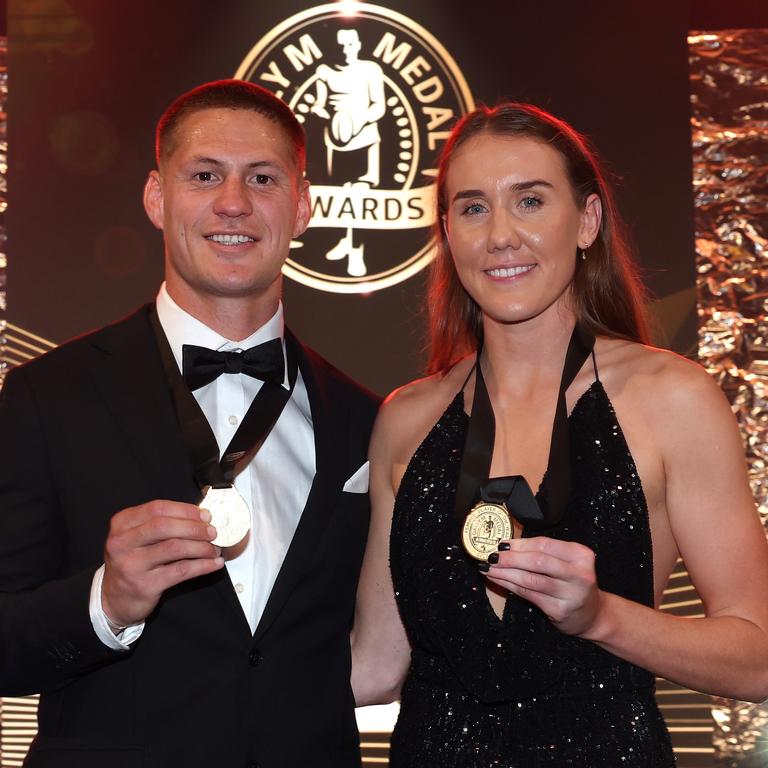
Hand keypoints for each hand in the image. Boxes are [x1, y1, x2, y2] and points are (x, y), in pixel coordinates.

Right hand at [102, 500, 223, 626]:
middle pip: (165, 526)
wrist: (114, 599)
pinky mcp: (145, 585)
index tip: (204, 515)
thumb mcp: (136, 538)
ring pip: (175, 548)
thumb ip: (161, 524)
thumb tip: (200, 517)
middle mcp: (123, 542)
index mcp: (122, 524)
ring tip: (214, 548)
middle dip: (194, 527)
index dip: (185, 510)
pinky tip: (214, 563)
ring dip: (201, 547)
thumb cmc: (132, 562)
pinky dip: (202, 565)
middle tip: (212, 532)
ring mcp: (132, 565)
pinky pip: (181, 571)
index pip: (158, 508)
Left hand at [482, 536, 601, 636]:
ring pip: (530, 579)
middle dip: (510, 558)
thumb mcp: (567, 563)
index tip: (501, 544)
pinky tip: (498, 580)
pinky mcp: (559, 610)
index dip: (520, 544)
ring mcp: (570, 594)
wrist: (593, 615)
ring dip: (505, 573)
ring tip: (488, 568)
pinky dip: (509, 586)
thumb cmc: (573, 583)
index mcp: (581, 555)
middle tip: (491, 556)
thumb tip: (507, 546)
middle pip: (537, 561)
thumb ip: (544, 553)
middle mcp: (579, 574)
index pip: (544, 544)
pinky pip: (528, 594)